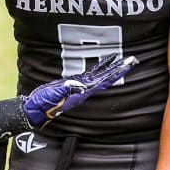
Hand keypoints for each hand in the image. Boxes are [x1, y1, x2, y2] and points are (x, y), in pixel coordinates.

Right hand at [22, 54, 137, 127]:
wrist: (35, 109)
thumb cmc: (44, 103)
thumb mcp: (54, 94)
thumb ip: (67, 88)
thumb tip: (80, 84)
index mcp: (83, 92)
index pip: (105, 80)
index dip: (117, 72)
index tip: (128, 65)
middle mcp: (85, 89)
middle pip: (107, 77)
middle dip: (120, 68)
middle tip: (133, 59)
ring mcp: (80, 87)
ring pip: (101, 75)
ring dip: (112, 67)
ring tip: (122, 59)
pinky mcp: (74, 84)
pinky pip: (91, 74)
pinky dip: (99, 67)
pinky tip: (104, 63)